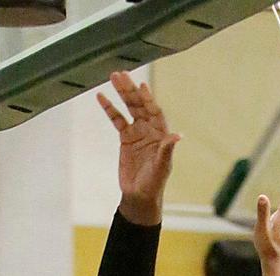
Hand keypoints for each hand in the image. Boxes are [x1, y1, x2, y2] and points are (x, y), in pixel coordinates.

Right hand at [97, 71, 180, 224]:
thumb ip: (167, 150)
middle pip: (139, 105)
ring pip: (128, 108)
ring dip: (121, 93)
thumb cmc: (154, 183)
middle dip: (130, 90)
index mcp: (161, 134)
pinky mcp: (125, 138)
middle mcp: (150, 130)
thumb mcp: (162, 167)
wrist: (139, 196)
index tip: (141, 85)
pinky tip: (101, 97)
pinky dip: (109, 108)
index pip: (154, 111)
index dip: (148, 99)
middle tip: (121, 74)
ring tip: (112, 77)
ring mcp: (137, 132)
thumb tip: (178, 136)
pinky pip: (116, 120)